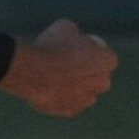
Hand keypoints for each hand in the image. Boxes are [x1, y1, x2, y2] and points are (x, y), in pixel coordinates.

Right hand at [0, 20, 115, 117]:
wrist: (31, 70)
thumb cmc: (51, 45)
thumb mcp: (66, 27)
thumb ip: (76, 35)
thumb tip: (75, 37)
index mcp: (107, 61)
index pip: (106, 57)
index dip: (93, 52)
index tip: (79, 49)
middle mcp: (102, 83)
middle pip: (99, 78)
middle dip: (89, 73)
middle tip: (70, 64)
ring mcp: (86, 100)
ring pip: (84, 93)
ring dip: (75, 87)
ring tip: (56, 76)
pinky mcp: (70, 112)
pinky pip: (68, 104)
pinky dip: (60, 97)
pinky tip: (48, 87)